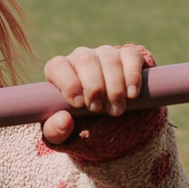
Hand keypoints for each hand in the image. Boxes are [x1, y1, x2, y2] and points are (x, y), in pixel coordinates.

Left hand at [41, 43, 155, 149]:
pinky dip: (133, 75)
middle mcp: (81, 58)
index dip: (69, 84)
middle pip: (85, 60)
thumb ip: (55, 131)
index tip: (78, 104)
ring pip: (110, 60)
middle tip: (98, 109)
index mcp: (58, 71)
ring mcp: (105, 54)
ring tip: (116, 110)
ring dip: (115, 87)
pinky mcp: (127, 56)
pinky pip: (131, 56)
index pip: (58, 66)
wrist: (104, 118)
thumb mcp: (62, 133)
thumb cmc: (77, 122)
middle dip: (94, 87)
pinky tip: (132, 94)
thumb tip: (64, 120)